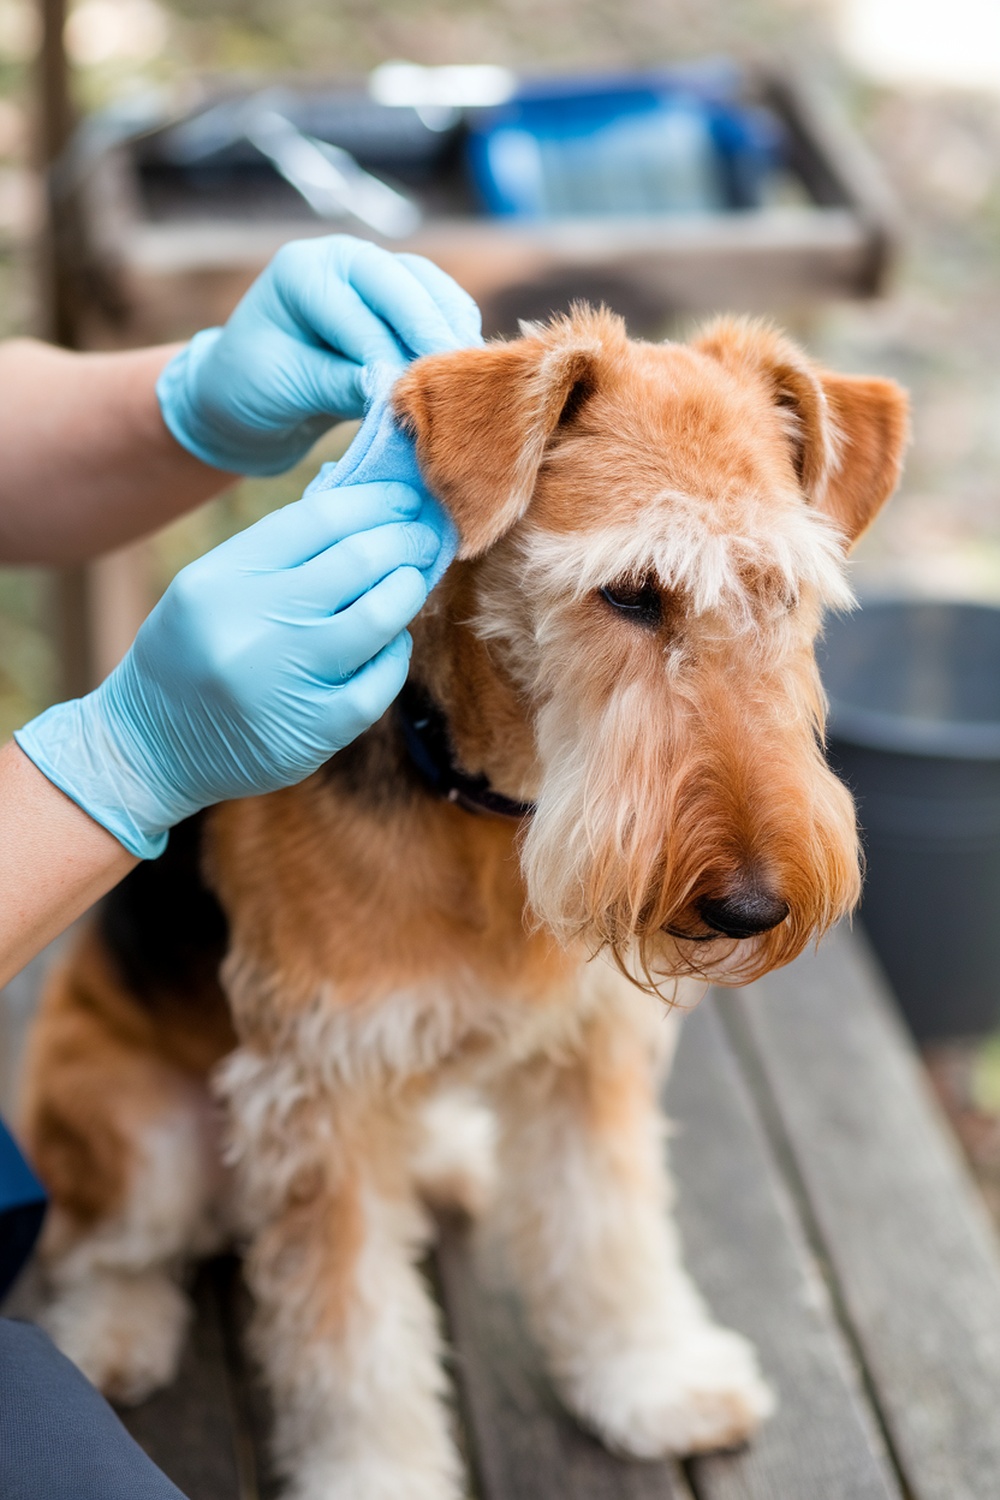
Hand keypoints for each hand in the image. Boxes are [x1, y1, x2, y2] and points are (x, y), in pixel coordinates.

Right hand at [15, 480, 444, 857]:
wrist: (153, 746)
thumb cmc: (193, 651)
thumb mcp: (212, 586)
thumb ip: (278, 549)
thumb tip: (360, 502)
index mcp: (221, 579)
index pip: (317, 519)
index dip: (374, 501)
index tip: (404, 496)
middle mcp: (252, 626)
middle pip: (356, 562)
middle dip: (403, 539)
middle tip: (425, 532)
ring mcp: (286, 680)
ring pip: (379, 618)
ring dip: (407, 590)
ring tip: (412, 579)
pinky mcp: (315, 729)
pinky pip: (381, 680)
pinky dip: (395, 653)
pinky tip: (390, 642)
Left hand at [156, 236, 482, 475]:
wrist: (249, 398)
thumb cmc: (253, 389)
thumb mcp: (286, 387)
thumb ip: (338, 383)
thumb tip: (392, 387)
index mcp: (304, 270)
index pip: (359, 312)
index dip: (388, 355)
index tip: (409, 396)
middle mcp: (345, 260)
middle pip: (406, 285)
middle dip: (433, 334)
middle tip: (460, 378)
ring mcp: (377, 278)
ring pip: (433, 291)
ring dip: (453, 331)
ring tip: (470, 377)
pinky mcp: (401, 305)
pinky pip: (442, 309)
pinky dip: (455, 336)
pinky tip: (464, 372)